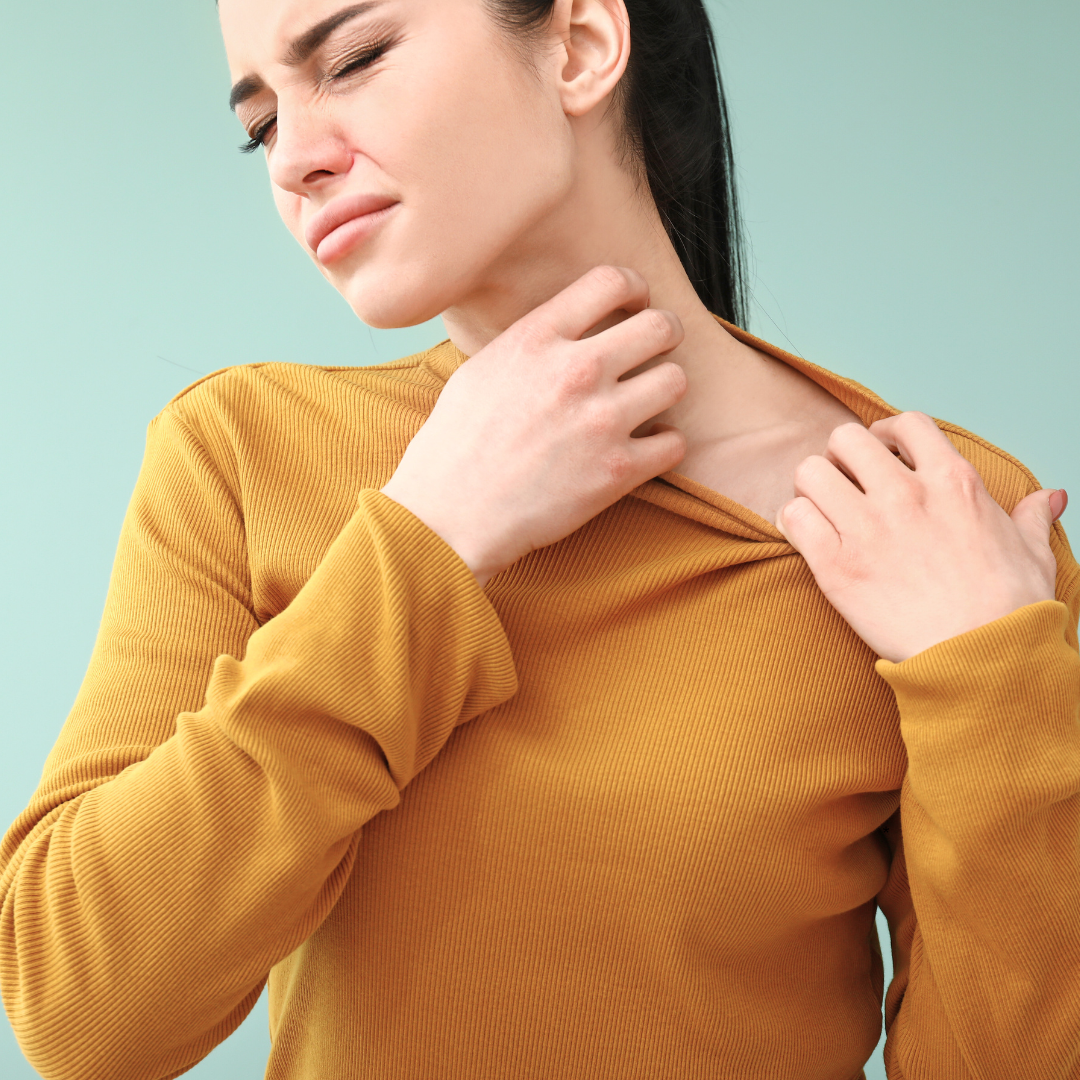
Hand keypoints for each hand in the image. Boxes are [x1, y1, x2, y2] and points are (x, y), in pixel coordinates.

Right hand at [381, 266, 687, 584]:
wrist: (449, 517)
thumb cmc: (456, 446)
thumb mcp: (481, 370)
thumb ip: (532, 343)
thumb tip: (567, 327)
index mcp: (537, 339)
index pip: (612, 280)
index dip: (634, 289)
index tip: (634, 306)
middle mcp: (575, 372)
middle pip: (660, 326)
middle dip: (664, 336)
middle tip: (655, 354)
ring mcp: (600, 421)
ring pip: (676, 381)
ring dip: (665, 391)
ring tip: (646, 405)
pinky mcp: (617, 471)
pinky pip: (674, 443)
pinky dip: (663, 447)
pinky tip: (642, 450)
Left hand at [775, 411, 1065, 662]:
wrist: (981, 658)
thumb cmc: (1009, 609)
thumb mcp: (1032, 552)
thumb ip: (1030, 516)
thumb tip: (1050, 497)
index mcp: (952, 482)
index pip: (906, 424)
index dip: (886, 433)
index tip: (882, 452)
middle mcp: (905, 495)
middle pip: (845, 439)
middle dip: (840, 457)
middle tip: (843, 482)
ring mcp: (867, 528)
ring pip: (810, 472)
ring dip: (811, 488)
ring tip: (822, 510)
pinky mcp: (836, 566)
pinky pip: (793, 518)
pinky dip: (793, 522)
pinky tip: (808, 538)